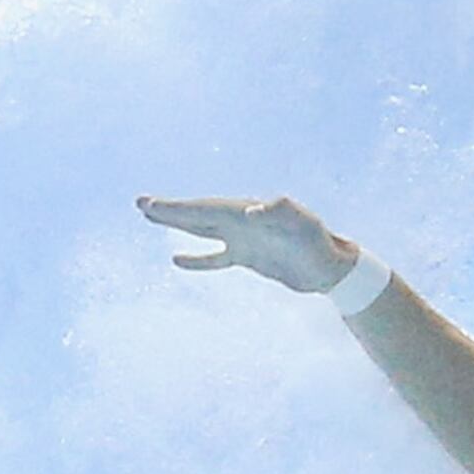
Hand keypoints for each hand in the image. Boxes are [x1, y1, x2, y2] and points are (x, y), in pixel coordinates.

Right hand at [135, 194, 355, 294]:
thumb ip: (280, 212)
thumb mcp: (304, 226)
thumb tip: (251, 210)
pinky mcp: (249, 258)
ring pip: (202, 230)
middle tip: (140, 203)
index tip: (152, 204)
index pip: (205, 209)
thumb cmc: (320, 243)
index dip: (178, 208)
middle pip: (198, 214)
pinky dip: (197, 259)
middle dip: (169, 211)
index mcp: (247, 213)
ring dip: (178, 224)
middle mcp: (242, 222)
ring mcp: (244, 240)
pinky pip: (216, 257)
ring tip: (151, 217)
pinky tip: (177, 259)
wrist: (332, 269)